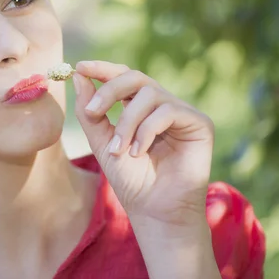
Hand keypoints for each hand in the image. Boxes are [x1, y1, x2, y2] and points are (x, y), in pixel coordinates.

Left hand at [72, 60, 214, 227]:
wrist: (154, 211)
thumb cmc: (131, 180)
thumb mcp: (102, 143)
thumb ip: (91, 112)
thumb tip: (79, 76)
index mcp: (141, 107)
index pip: (124, 77)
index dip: (103, 69)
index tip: (80, 68)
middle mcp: (163, 105)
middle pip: (135, 77)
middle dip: (110, 91)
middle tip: (93, 112)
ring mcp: (182, 112)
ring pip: (149, 94)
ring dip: (127, 122)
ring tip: (119, 150)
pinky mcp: (200, 123)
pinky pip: (168, 110)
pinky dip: (147, 130)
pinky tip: (139, 152)